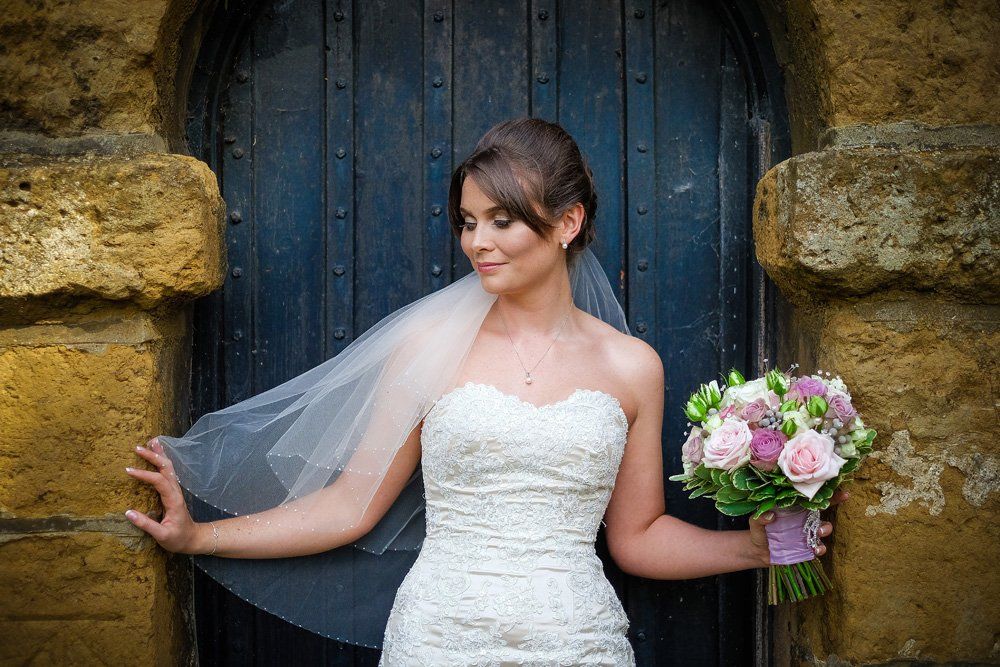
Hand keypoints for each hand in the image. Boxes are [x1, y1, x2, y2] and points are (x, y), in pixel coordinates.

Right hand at [124, 436, 202, 553]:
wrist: (193, 538)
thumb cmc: (178, 538)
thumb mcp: (162, 535)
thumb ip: (146, 525)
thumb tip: (127, 513)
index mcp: (173, 500)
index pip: (159, 481)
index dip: (144, 475)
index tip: (128, 470)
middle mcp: (175, 491)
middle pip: (166, 468)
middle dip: (153, 456)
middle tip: (137, 447)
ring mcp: (175, 490)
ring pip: (168, 467)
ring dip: (159, 454)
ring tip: (150, 441)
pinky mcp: (172, 491)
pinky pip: (167, 472)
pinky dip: (161, 460)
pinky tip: (157, 454)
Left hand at [747, 488, 849, 567]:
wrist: (758, 550)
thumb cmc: (759, 530)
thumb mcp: (755, 522)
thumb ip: (760, 517)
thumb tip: (769, 515)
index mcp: (796, 508)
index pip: (813, 499)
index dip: (830, 495)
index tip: (843, 493)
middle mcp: (805, 519)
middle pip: (824, 513)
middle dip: (830, 510)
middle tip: (822, 518)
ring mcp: (808, 534)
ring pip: (824, 529)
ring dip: (825, 530)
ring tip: (818, 533)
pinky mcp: (807, 548)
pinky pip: (819, 547)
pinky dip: (820, 548)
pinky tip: (815, 549)